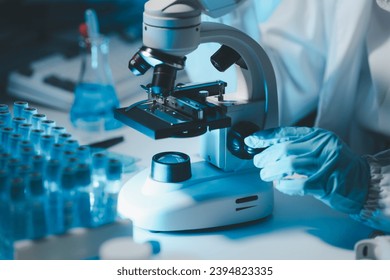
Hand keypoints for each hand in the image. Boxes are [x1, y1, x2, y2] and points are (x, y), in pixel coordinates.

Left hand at [244, 127, 370, 213]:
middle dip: (266, 156)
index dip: (266, 137)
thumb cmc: (339, 168)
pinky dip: (285, 186)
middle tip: (258, 162)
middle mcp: (323, 147)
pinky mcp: (327, 183)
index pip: (287, 132)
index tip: (252, 140)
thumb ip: (299, 148)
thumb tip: (269, 151)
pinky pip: (298, 184)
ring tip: (266, 175)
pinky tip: (281, 186)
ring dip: (272, 171)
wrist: (364, 184)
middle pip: (285, 148)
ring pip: (289, 164)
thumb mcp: (321, 150)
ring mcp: (326, 164)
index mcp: (319, 137)